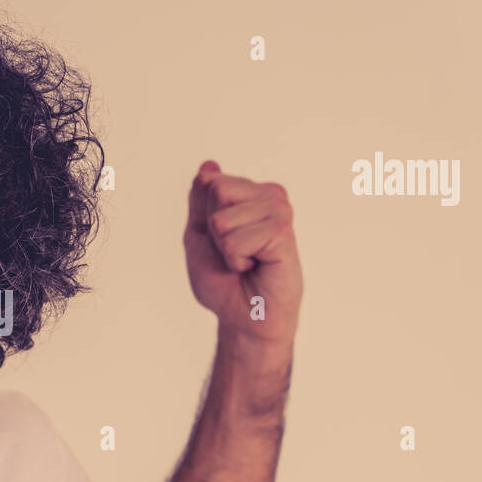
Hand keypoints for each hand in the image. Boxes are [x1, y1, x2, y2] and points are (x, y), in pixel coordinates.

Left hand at [183, 160, 302, 347]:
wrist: (242, 315)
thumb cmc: (223, 278)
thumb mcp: (198, 234)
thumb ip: (200, 201)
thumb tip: (208, 166)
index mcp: (250, 192)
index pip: (208, 182)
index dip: (203, 217)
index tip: (218, 239)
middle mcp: (269, 196)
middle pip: (217, 191)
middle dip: (214, 229)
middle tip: (233, 251)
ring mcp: (279, 212)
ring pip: (223, 218)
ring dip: (225, 248)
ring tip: (245, 260)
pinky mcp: (283, 234)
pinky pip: (236, 240)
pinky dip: (236, 260)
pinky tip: (255, 266)